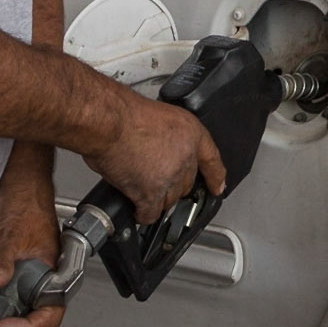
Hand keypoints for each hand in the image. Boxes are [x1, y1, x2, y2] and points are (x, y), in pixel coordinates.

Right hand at [84, 92, 226, 224]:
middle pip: (186, 183)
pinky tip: (136, 208)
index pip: (211, 159)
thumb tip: (157, 148)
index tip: (217, 186)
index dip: (215, 176)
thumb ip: (164, 135)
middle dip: (171, 183)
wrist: (110, 122)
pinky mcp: (151, 194)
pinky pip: (151, 214)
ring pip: (169, 200)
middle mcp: (185, 155)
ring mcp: (170, 177)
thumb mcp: (157, 114)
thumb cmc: (124, 112)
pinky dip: (142, 213)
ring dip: (156, 198)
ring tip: (141, 187)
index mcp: (190, 132)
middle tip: (154, 177)